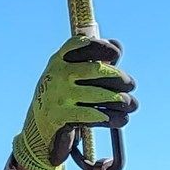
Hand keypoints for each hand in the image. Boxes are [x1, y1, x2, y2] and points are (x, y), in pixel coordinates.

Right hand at [12, 37, 136, 169]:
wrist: (38, 125)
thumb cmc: (63, 94)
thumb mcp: (71, 73)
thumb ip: (92, 59)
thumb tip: (116, 45)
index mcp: (61, 58)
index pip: (82, 45)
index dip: (102, 47)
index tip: (116, 56)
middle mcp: (58, 73)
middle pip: (96, 70)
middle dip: (119, 77)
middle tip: (131, 84)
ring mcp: (58, 95)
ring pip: (97, 94)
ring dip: (119, 99)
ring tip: (131, 104)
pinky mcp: (60, 116)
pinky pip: (90, 115)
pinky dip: (109, 117)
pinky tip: (121, 119)